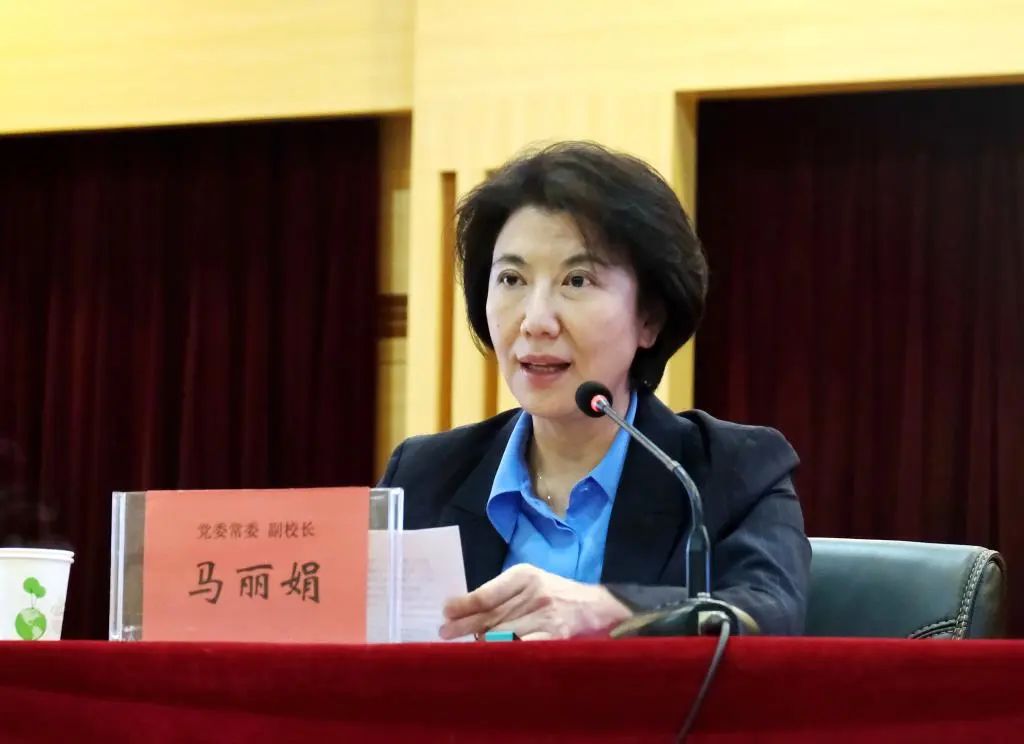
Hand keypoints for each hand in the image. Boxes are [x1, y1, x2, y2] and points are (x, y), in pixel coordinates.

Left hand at [439, 564, 631, 640]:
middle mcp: (534, 594)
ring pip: (503, 633)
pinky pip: (522, 648)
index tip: (446, 610)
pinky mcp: (555, 638)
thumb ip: (503, 593)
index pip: (488, 593)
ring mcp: (545, 617)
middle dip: (464, 625)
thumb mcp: (530, 582)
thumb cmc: (554, 593)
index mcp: (525, 575)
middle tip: (444, 632)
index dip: (465, 604)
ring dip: (479, 642)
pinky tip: (488, 658)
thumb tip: (465, 610)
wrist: (594, 606)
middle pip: (491, 614)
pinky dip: (504, 653)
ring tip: (460, 648)